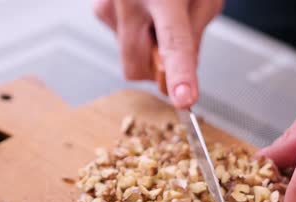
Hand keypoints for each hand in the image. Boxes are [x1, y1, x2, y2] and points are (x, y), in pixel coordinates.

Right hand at [94, 0, 222, 107]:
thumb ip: (195, 36)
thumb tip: (182, 74)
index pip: (174, 42)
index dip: (179, 73)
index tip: (184, 98)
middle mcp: (130, 0)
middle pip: (136, 66)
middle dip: (156, 70)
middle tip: (174, 52)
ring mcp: (109, 4)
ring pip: (128, 54)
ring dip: (148, 48)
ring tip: (161, 14)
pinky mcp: (99, 7)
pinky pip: (121, 38)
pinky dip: (138, 33)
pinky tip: (146, 9)